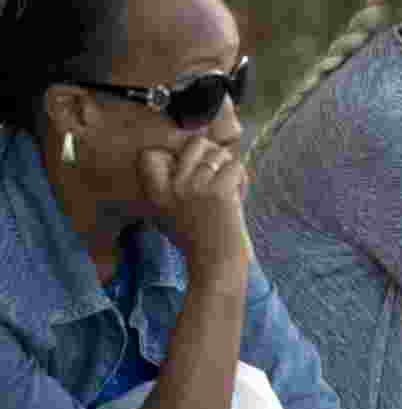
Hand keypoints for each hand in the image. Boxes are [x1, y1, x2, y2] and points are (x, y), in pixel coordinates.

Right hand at [139, 136, 249, 281]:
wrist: (214, 266)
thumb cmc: (199, 241)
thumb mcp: (172, 213)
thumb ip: (176, 185)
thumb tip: (196, 147)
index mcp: (158, 193)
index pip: (151, 154)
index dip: (175, 152)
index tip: (191, 167)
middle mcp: (173, 186)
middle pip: (196, 142)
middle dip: (214, 153)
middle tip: (219, 176)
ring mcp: (195, 186)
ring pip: (220, 153)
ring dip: (231, 168)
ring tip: (231, 191)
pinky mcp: (218, 191)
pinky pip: (237, 166)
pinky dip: (243, 180)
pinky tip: (239, 198)